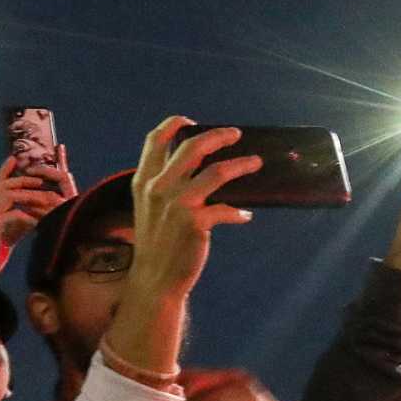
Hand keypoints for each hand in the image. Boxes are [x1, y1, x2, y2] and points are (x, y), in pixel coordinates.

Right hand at [0, 154, 74, 280]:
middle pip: (2, 185)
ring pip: (8, 195)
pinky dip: (29, 216)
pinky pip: (14, 215)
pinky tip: (39, 222)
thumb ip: (13, 225)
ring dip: (29, 195)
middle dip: (22, 179)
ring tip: (46, 199)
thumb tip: (31, 217)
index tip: (14, 160)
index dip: (3, 171)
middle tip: (39, 180)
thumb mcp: (2, 237)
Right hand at [124, 118, 260, 298]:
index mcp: (144, 182)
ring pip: (218, 171)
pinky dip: (238, 212)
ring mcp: (177, 204)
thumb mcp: (149, 209)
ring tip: (256, 163)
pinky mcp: (196, 222)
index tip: (190, 121)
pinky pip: (226, 208)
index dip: (173, 124)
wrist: (154, 279)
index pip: (155, 141)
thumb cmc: (156, 244)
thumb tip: (198, 169)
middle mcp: (158, 188)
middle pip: (192, 147)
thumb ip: (164, 187)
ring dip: (242, 164)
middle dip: (218, 136)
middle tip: (235, 134)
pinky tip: (244, 215)